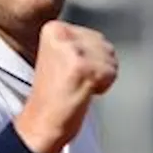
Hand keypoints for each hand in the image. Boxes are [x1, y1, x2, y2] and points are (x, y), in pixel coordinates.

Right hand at [14, 21, 116, 152]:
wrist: (41, 123)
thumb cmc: (53, 96)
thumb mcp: (59, 56)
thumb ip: (78, 43)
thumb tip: (101, 42)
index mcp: (53, 28)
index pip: (94, 36)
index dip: (91, 59)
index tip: (71, 72)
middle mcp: (61, 34)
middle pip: (104, 45)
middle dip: (98, 66)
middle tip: (75, 81)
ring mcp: (72, 50)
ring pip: (110, 58)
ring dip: (101, 76)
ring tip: (78, 85)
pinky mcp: (82, 66)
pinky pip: (111, 73)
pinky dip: (103, 87)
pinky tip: (84, 92)